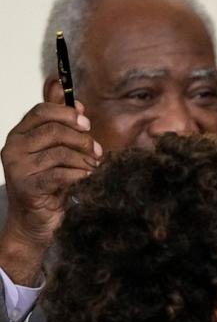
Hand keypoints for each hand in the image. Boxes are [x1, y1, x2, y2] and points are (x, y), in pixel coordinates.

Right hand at [0, 101, 99, 284]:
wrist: (35, 223)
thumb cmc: (49, 185)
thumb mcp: (56, 152)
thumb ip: (61, 125)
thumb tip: (71, 98)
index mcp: (19, 135)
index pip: (41, 111)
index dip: (67, 113)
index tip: (86, 122)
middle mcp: (14, 148)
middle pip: (54, 131)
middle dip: (82, 140)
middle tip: (97, 152)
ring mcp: (18, 168)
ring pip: (61, 152)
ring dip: (84, 160)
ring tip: (93, 168)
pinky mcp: (28, 187)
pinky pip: (61, 173)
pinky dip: (80, 175)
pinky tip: (86, 179)